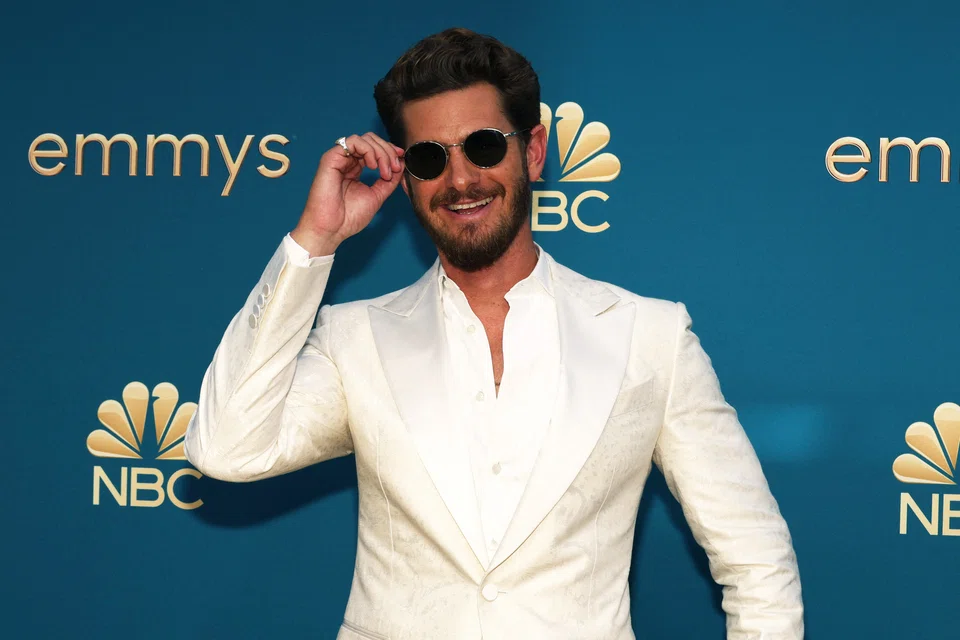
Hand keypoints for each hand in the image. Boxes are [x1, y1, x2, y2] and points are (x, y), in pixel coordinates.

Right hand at [291, 132, 404, 256]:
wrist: (331, 229)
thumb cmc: (349, 217)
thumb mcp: (377, 196)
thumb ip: (389, 181)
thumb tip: (401, 163)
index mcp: (356, 168)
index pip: (374, 149)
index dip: (389, 151)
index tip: (400, 160)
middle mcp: (347, 161)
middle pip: (371, 140)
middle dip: (388, 151)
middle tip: (394, 168)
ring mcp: (339, 159)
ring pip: (364, 139)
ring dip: (380, 152)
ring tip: (384, 171)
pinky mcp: (331, 158)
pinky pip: (353, 142)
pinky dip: (368, 150)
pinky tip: (372, 166)